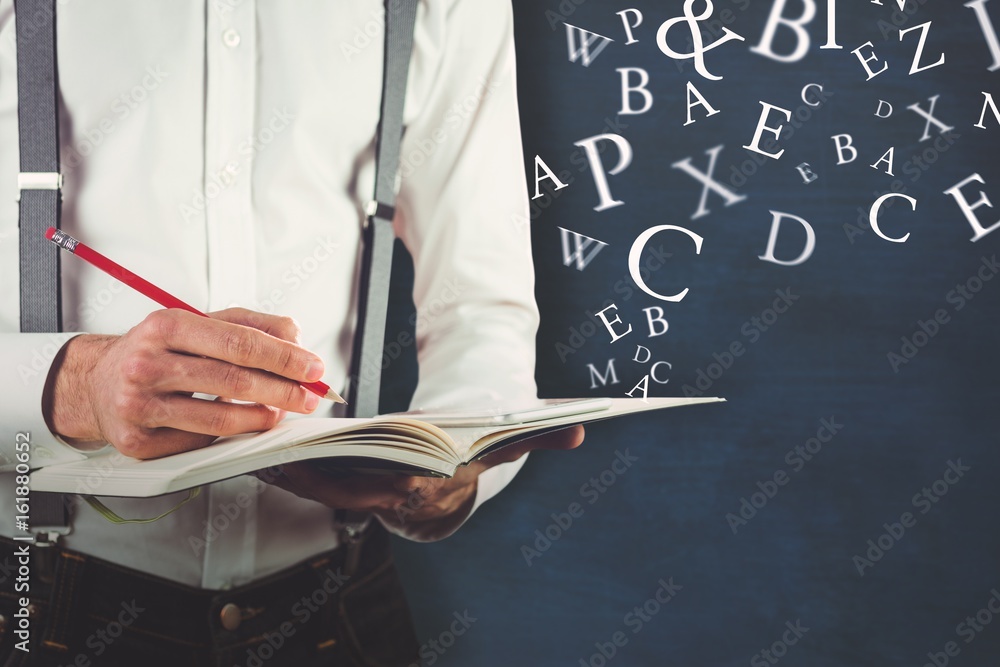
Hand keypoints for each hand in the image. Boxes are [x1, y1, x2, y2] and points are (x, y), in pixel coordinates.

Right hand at [44, 308, 325, 458]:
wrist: (98, 383)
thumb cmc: (158, 351)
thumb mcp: (198, 324)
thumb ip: (250, 325)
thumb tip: (295, 338)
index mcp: (165, 326)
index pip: (238, 342)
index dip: (282, 357)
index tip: (312, 367)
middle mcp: (146, 364)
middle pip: (233, 382)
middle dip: (282, 391)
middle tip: (309, 396)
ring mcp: (138, 405)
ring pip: (219, 419)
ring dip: (261, 418)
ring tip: (279, 412)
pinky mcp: (138, 441)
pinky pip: (200, 443)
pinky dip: (228, 435)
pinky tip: (239, 424)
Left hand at [263, 425, 585, 536]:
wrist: (439, 498)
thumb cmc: (461, 466)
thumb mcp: (496, 450)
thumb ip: (535, 440)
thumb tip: (581, 430)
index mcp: (420, 488)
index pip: (386, 481)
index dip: (355, 469)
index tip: (331, 451)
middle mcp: (389, 499)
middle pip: (343, 487)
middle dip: (309, 471)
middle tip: (278, 449)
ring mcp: (364, 499)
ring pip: (320, 488)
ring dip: (291, 473)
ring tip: (262, 449)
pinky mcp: (343, 494)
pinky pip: (312, 485)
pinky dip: (290, 473)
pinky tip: (268, 455)